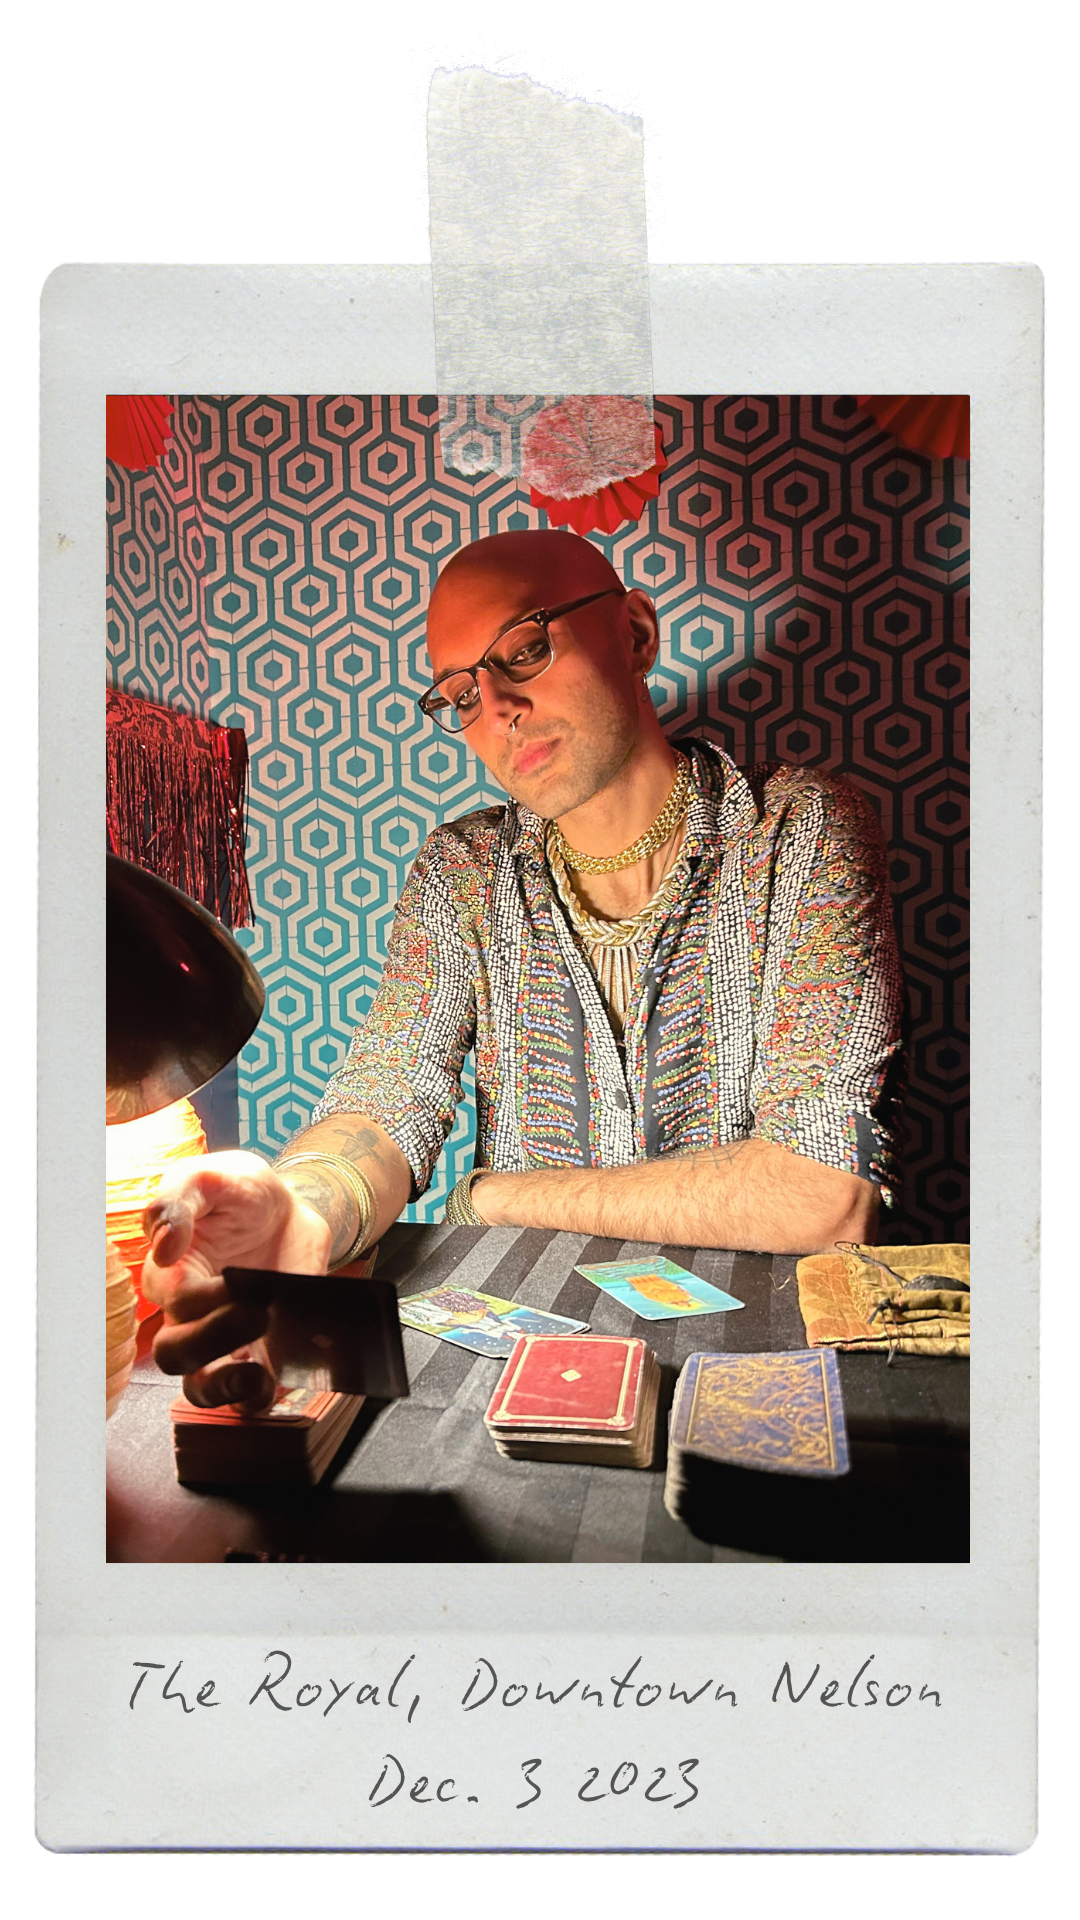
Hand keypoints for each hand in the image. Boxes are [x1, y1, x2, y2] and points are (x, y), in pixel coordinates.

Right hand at [141, 1151, 332, 1409]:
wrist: (288, 1209)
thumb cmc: (238, 1192)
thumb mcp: (208, 1178)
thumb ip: (176, 1202)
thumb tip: (163, 1246)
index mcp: (171, 1274)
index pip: (175, 1301)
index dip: (204, 1299)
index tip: (238, 1281)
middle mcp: (189, 1317)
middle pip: (175, 1354)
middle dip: (214, 1341)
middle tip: (258, 1313)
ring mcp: (222, 1342)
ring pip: (201, 1388)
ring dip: (226, 1389)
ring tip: (257, 1376)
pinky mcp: (258, 1356)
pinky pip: (248, 1395)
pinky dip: (260, 1397)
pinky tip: (277, 1383)